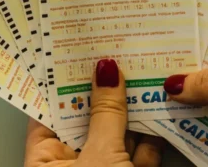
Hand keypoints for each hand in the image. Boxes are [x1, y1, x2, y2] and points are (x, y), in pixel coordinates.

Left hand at [24, 59, 165, 166]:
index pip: (51, 112)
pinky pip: (140, 152)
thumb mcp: (100, 156)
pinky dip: (152, 133)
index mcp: (45, 162)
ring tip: (144, 71)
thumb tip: (107, 71)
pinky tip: (161, 105)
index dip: (64, 82)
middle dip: (105, 90)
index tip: (79, 51)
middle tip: (116, 53)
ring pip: (117, 134)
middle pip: (88, 120)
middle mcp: (72, 165)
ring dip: (133, 108)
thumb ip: (106, 115)